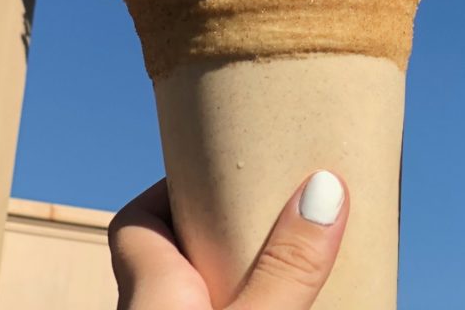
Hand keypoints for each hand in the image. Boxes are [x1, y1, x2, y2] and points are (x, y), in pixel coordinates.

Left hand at [108, 170, 348, 309]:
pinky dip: (247, 304)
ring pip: (196, 296)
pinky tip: (290, 304)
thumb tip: (326, 185)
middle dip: (222, 230)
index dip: (174, 188)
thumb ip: (285, 269)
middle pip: (172, 255)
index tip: (228, 167)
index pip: (138, 220)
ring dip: (238, 277)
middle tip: (281, 211)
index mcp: (149, 297)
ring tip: (295, 263)